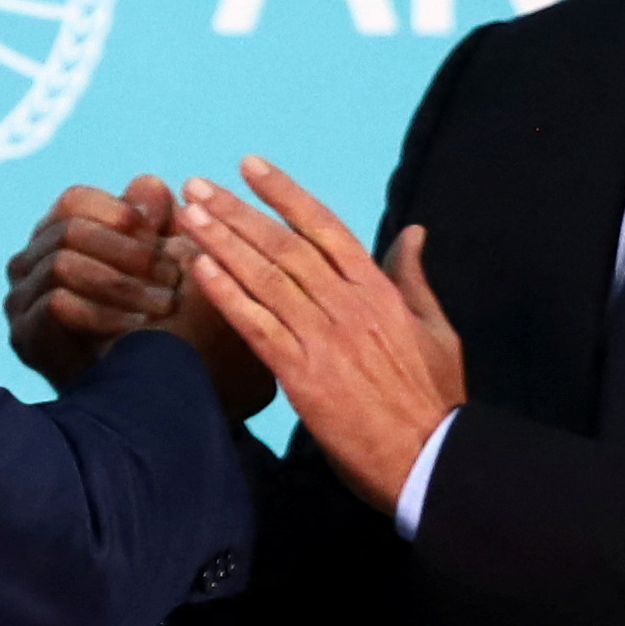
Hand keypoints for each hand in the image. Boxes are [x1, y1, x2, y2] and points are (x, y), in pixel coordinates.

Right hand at [4, 173, 275, 418]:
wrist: (146, 398)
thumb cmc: (160, 322)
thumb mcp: (166, 264)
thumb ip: (157, 223)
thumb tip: (151, 186)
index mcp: (57, 236)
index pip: (75, 201)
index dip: (120, 212)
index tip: (161, 233)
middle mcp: (29, 264)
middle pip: (68, 229)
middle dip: (128, 251)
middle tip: (175, 275)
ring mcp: (19, 301)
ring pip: (63, 263)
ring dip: (123, 282)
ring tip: (166, 304)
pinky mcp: (24, 337)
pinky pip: (56, 305)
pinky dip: (103, 313)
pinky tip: (138, 331)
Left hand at [178, 159, 464, 510]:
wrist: (429, 459)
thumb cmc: (435, 399)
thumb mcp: (436, 328)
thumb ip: (413, 277)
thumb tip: (413, 231)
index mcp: (378, 290)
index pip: (324, 226)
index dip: (284, 192)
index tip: (249, 165)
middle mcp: (347, 305)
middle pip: (283, 245)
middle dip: (236, 211)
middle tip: (197, 185)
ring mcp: (323, 339)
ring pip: (264, 278)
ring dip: (222, 244)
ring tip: (188, 217)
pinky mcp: (302, 376)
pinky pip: (257, 327)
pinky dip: (227, 296)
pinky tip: (200, 271)